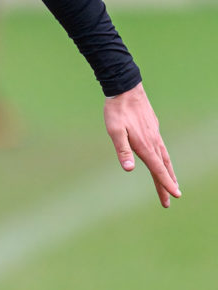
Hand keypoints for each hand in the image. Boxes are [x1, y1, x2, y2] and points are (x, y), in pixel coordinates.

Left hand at [103, 82, 179, 206]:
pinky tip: (162, 161)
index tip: (174, 196)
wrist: (126, 89)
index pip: (157, 169)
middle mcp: (153, 141)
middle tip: (169, 201)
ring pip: (164, 157)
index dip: (165, 183)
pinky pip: (161, 148)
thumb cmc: (117, 111)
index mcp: (144, 145)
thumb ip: (122, 150)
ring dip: (168, 173)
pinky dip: (164, 159)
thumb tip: (129, 169)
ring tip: (171, 184)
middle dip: (166, 184)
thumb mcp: (114, 131)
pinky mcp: (153, 128)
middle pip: (163, 167)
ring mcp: (155, 134)